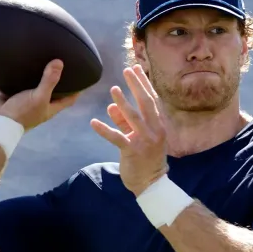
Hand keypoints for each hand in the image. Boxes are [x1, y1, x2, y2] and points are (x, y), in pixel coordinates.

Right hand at [0, 59, 79, 131]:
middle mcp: (40, 104)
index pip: (69, 99)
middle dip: (57, 80)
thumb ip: (49, 81)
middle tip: (62, 63)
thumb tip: (60, 62)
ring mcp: (26, 100)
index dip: (77, 90)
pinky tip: (21, 62)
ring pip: (34, 86)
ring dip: (37, 76)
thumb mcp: (39, 97)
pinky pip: (17, 83)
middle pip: (53, 91)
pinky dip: (19, 75)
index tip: (83, 78)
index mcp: (50, 107)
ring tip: (43, 59)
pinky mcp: (12, 95)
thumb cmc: (22, 113)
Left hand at [90, 65, 167, 195]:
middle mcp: (155, 130)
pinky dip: (104, 129)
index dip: (144, 83)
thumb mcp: (139, 136)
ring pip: (133, 118)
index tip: (137, 68)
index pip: (152, 99)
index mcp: (159, 125)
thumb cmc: (146, 158)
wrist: (151, 183)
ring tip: (113, 89)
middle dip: (136, 86)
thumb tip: (111, 106)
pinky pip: (116, 138)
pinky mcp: (132, 151)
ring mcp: (144, 141)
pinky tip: (93, 122)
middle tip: (126, 70)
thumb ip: (125, 121)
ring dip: (122, 102)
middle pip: (145, 103)